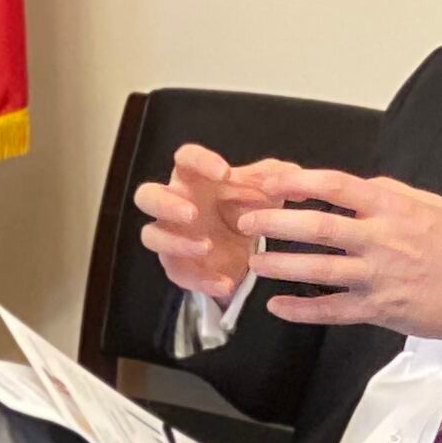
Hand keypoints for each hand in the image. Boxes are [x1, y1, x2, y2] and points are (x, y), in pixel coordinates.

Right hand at [131, 145, 308, 304]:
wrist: (244, 248)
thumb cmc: (246, 208)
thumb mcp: (264, 190)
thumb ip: (276, 178)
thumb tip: (295, 175)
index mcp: (194, 177)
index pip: (184, 158)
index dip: (200, 162)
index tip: (224, 172)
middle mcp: (174, 203)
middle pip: (147, 196)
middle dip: (165, 204)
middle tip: (193, 213)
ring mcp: (171, 235)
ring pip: (151, 236)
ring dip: (176, 241)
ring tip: (207, 247)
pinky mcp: (176, 265)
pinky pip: (177, 273)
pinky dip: (201, 279)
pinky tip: (224, 284)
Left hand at [230, 168, 441, 342]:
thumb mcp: (433, 205)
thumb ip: (390, 193)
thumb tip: (355, 185)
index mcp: (396, 209)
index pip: (337, 187)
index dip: (298, 183)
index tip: (270, 182)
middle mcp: (384, 241)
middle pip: (319, 228)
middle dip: (276, 223)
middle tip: (246, 221)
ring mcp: (380, 278)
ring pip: (320, 270)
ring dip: (281, 266)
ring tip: (253, 263)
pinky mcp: (381, 311)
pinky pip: (334, 311)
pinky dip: (303, 310)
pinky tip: (277, 307)